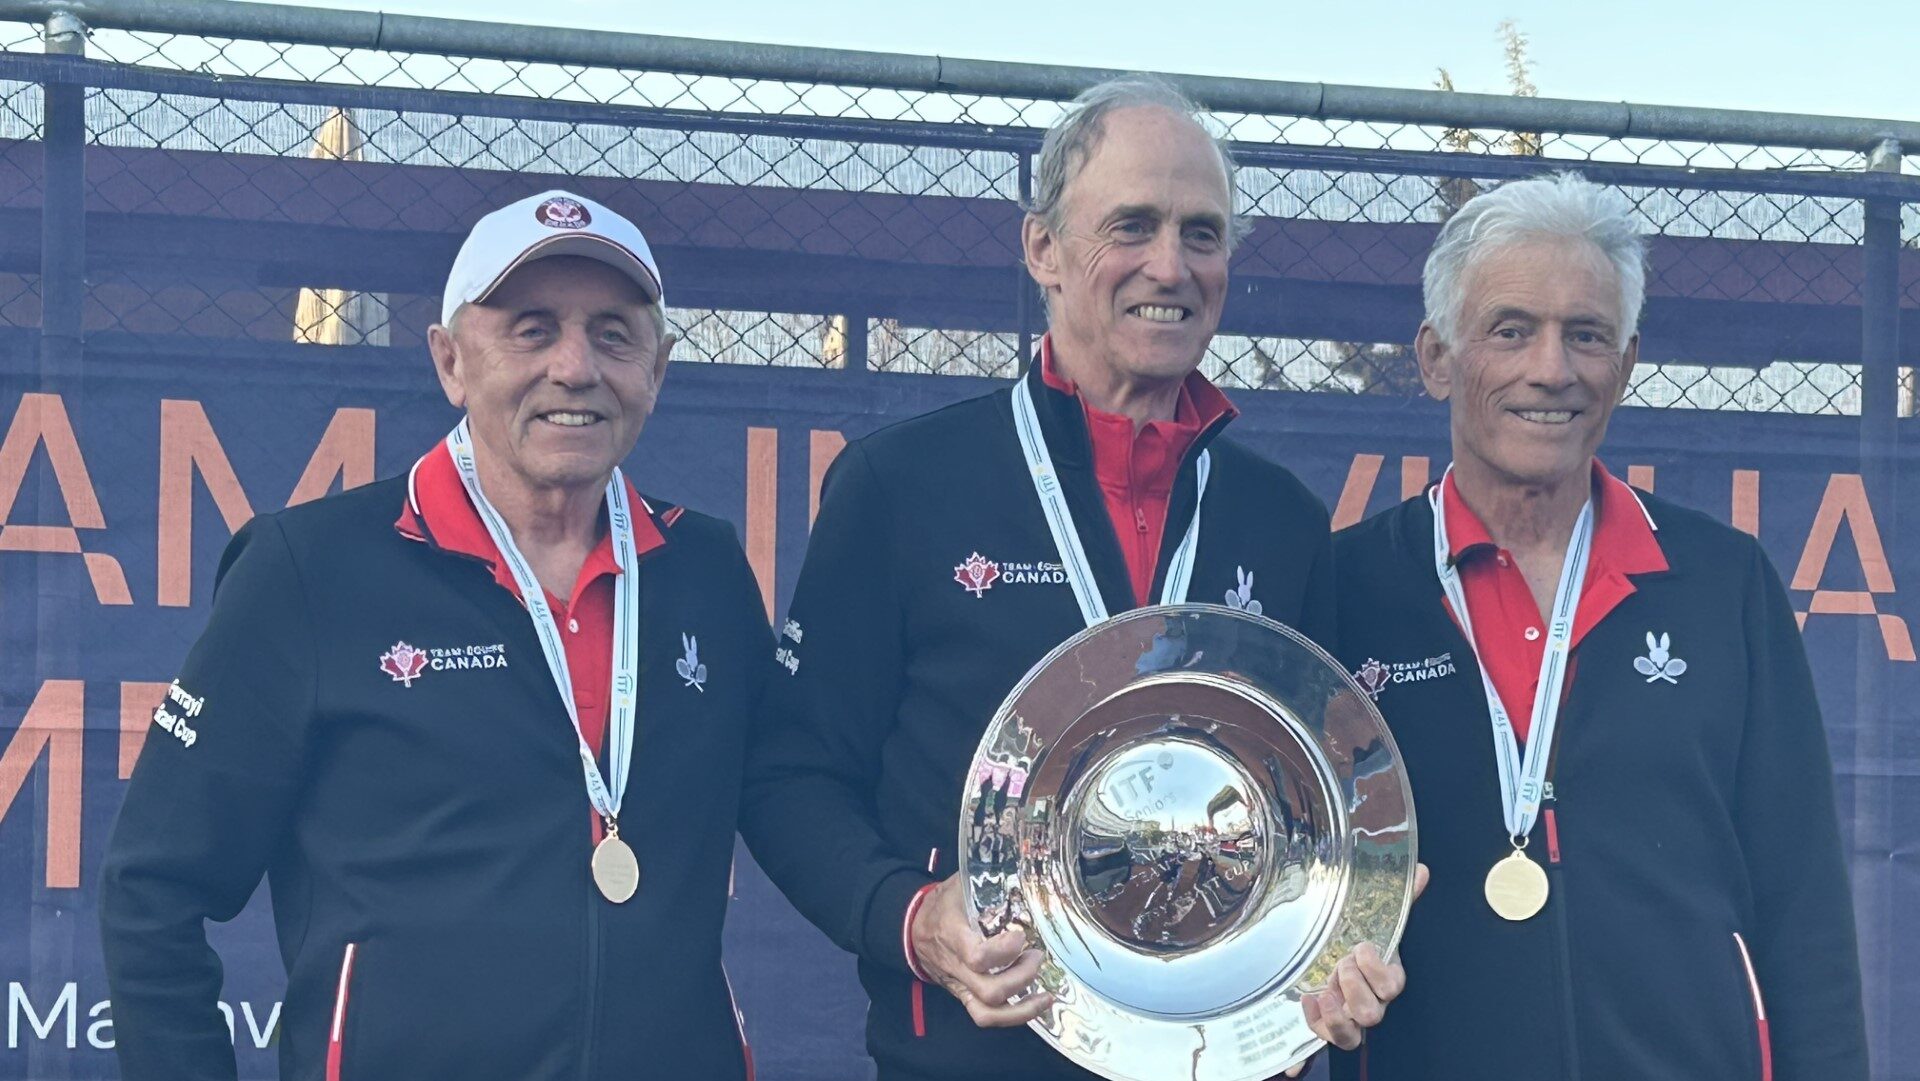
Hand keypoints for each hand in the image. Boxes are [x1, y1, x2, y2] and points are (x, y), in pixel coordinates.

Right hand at [908, 874, 1053, 1027]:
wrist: (912, 928)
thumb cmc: (942, 904)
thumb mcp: (960, 885)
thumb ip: (988, 884)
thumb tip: (1024, 874)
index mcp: (951, 935)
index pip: (977, 957)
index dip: (1005, 951)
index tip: (1021, 935)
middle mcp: (955, 967)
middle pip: (989, 990)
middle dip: (1022, 977)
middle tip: (1036, 955)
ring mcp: (959, 986)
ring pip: (988, 1012)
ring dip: (1023, 1007)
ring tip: (1046, 993)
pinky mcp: (963, 997)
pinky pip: (985, 1017)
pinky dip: (1014, 1017)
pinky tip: (1037, 1005)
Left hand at [1286, 862, 1430, 1075]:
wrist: (1333, 960)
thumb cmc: (1359, 942)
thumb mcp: (1376, 920)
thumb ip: (1398, 899)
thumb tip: (1419, 870)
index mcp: (1386, 980)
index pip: (1392, 986)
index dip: (1377, 970)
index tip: (1361, 946)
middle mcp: (1371, 1004)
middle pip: (1372, 1014)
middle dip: (1355, 988)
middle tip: (1341, 964)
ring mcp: (1350, 1019)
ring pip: (1351, 1036)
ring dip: (1338, 1014)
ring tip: (1325, 990)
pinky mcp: (1329, 1027)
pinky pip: (1324, 1036)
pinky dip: (1315, 1022)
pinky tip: (1306, 999)